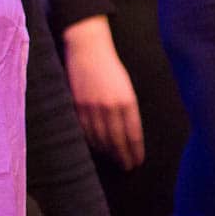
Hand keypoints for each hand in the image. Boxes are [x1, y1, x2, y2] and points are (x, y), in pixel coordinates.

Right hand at [61, 16, 144, 169]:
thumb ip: (127, 109)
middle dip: (122, 156)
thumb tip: (128, 134)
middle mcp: (109, 106)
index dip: (135, 151)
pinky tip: (96, 147)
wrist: (87, 48)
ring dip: (107, 152)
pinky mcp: (77, 104)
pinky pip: (84, 129)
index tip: (137, 162)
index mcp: (126, 101)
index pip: (132, 135)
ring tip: (112, 160)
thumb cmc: (110, 66)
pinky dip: (90, 141)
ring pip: (99, 138)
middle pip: (116, 140)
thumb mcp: (125, 87)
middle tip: (126, 167)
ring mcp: (91, 106)